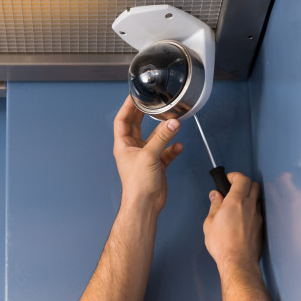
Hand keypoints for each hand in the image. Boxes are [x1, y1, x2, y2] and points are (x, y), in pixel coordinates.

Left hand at [113, 96, 183, 212]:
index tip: (134, 95)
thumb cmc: (137, 185)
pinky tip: (178, 146)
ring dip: (164, 131)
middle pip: (137, 125)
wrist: (145, 205)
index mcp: (123, 145)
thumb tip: (172, 123)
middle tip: (151, 101)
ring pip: (154, 138)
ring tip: (172, 122)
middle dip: (144, 113)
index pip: (122, 119)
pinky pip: (165, 151)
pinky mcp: (156, 165)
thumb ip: (162, 138)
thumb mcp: (149, 156)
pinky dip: (172, 148)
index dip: (127, 106)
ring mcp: (145, 156)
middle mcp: (133, 149)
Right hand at [203, 172, 262, 274]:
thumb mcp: (210, 223)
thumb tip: (216, 196)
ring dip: (248, 197)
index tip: (227, 179)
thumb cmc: (223, 244)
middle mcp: (250, 206)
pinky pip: (257, 211)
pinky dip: (251, 209)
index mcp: (236, 201)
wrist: (238, 262)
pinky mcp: (260, 226)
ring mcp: (257, 216)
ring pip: (257, 198)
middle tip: (233, 189)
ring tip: (236, 205)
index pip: (241, 179)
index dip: (234, 176)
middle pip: (253, 185)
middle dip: (244, 183)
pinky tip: (242, 218)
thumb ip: (214, 205)